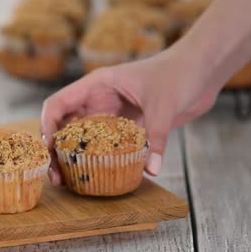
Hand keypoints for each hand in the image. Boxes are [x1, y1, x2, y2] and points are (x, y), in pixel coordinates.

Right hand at [41, 50, 217, 185]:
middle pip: (64, 126)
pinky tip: (98, 176)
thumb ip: (155, 136)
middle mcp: (98, 101)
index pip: (58, 104)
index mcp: (97, 85)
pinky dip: (98, 159)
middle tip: (56, 176)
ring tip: (68, 181)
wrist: (202, 70)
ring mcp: (111, 114)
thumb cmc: (179, 74)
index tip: (49, 150)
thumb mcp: (164, 105)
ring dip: (73, 158)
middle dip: (55, 150)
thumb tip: (151, 169)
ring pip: (82, 138)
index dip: (47, 126)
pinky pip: (105, 146)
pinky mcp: (126, 127)